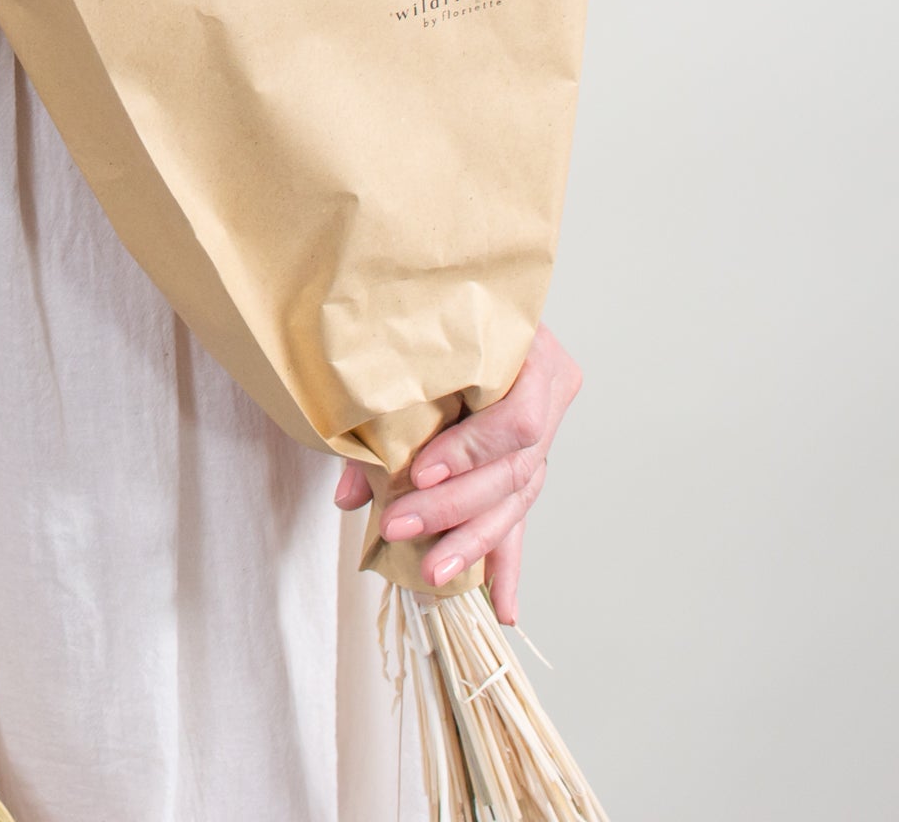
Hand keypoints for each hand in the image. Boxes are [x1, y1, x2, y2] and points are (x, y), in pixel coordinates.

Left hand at [334, 326, 581, 623]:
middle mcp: (549, 399)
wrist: (464, 289)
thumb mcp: (418, 347)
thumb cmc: (436, 312)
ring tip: (435, 575)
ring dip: (473, 544)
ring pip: (515, 502)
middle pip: (512, 471)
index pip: (514, 421)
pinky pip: (518, 518)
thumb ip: (387, 412)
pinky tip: (505, 609)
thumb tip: (351, 496)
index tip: (420, 475)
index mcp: (536, 358)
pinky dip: (506, 564)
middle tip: (401, 529)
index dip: (469, 454)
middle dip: (454, 510)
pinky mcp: (526, 466)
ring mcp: (544, 437)